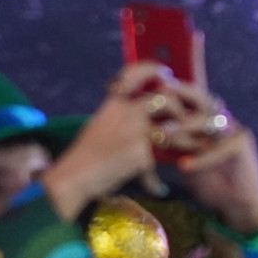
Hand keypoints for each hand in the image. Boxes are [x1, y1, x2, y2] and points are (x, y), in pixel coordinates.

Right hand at [42, 61, 173, 221]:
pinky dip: (155, 181)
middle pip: (165, 98)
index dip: (153, 69)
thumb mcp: (100, 124)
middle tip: (182, 119)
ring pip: (171, 127)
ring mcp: (135, 131)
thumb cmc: (85, 154)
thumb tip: (141, 110)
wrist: (74, 176)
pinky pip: (158, 163)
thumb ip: (120, 114)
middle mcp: (126, 112)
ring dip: (182, 139)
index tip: (166, 74)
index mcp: (114, 102)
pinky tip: (157, 188)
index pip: (135, 73)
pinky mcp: (141, 153)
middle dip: (178, 108)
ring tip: (183, 149)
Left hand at [146, 75, 257, 234]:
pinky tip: (184, 166)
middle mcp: (222, 120)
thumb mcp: (187, 160)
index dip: (175, 91)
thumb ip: (174, 145)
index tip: (151, 87)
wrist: (238, 203)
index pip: (192, 98)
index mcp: (209, 120)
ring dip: (186, 126)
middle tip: (162, 91)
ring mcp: (234, 129)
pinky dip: (202, 157)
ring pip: (208, 121)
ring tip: (164, 133)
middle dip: (183, 93)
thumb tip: (147, 135)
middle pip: (203, 99)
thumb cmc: (211, 181)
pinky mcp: (242, 144)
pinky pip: (221, 147)